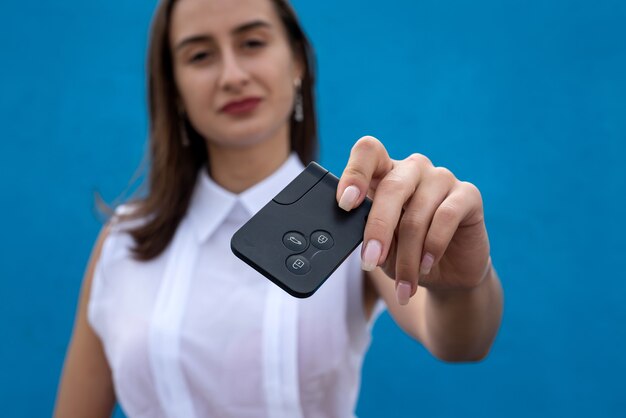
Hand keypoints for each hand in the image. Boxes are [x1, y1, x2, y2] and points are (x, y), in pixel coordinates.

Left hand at [336, 136, 491, 304]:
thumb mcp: (380, 246)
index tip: (345, 203)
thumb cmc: (407, 253)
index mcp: (385, 173)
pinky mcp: (468, 194)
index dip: (355, 173)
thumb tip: (354, 236)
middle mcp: (413, 169)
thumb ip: (367, 232)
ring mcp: (441, 178)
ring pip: (417, 212)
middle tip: (370, 261)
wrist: (447, 274)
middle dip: (378, 229)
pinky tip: (426, 265)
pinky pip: (446, 216)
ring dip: (408, 255)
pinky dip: (432, 246)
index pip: (368, 153)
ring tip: (404, 281)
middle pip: (391, 187)